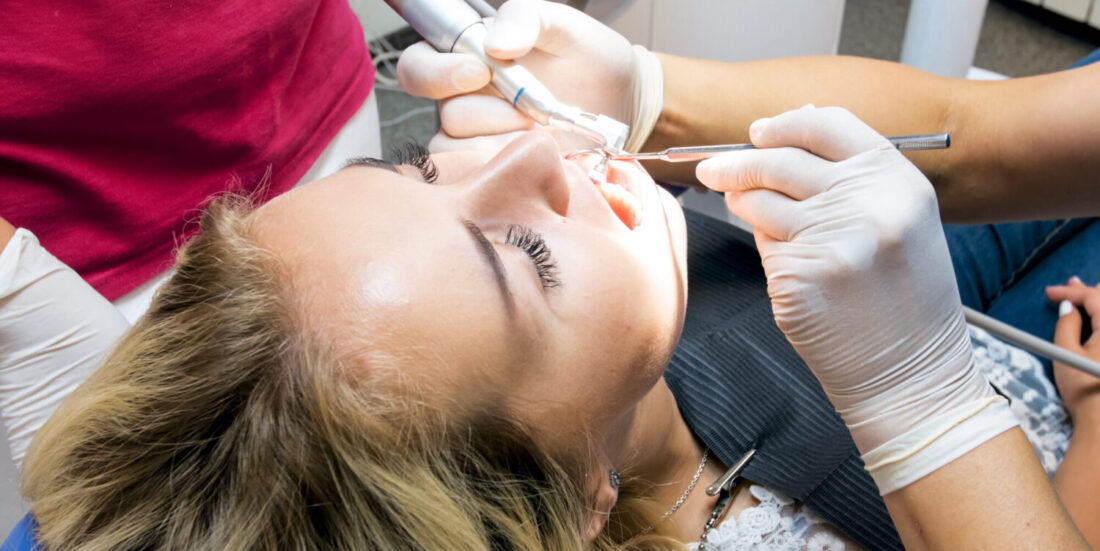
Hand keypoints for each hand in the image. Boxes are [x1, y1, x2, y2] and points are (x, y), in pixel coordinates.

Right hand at [395, 0, 655, 152]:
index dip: (437, 73)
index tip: (479, 72)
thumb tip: (496, 42)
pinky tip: (545, 157)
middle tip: (532, 111)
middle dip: (490, 114)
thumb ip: (526, 19)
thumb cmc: (590, 60)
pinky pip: (484, 180)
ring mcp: (481, 141)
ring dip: (503, 144)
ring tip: (544, 135)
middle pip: (444, 116)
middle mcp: (465, 102)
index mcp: (466, 60)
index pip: (418, 67)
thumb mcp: (564, 26)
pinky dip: (514, 171)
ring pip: (461, 153)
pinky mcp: (501, 174)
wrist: (625, 103)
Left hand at [695, 106, 997, 455]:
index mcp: (898, 181)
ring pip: (760, 201)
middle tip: (712, 168)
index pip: (828, 125)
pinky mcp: (799, 276)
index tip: (759, 132)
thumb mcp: (901, 222)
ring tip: (741, 208)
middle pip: (781, 159)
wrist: (911, 372)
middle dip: (737, 162)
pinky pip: (763, 245)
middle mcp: (868, 203)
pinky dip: (763, 247)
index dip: (785, 125)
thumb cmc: (905, 300)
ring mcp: (831, 240)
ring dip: (740, 201)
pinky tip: (783, 263)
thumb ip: (853, 178)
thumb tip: (787, 135)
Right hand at [1047, 277, 1099, 424]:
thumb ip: (1067, 325)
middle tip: (1069, 289)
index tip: (1050, 293)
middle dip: (1089, 292)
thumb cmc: (1085, 390)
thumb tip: (1069, 308)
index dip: (1070, 292)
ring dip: (1098, 304)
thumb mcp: (1066, 354)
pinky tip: (1097, 322)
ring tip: (1085, 300)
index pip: (1093, 296)